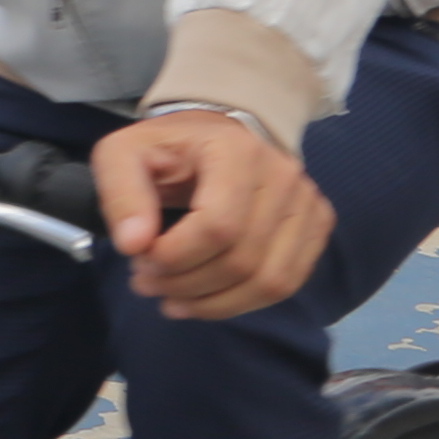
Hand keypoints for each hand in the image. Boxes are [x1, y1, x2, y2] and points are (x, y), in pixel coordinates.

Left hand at [92, 112, 331, 319]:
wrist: (216, 135)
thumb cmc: (167, 149)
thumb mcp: (122, 155)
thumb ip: (121, 194)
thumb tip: (134, 245)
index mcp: (236, 151)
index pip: (218, 227)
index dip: (176, 258)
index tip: (140, 261)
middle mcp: (283, 175)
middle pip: (242, 260)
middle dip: (186, 284)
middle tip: (148, 283)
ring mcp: (307, 201)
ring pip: (270, 282)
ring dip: (214, 303)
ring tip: (172, 298)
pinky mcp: (316, 225)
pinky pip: (286, 284)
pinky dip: (241, 302)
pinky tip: (205, 298)